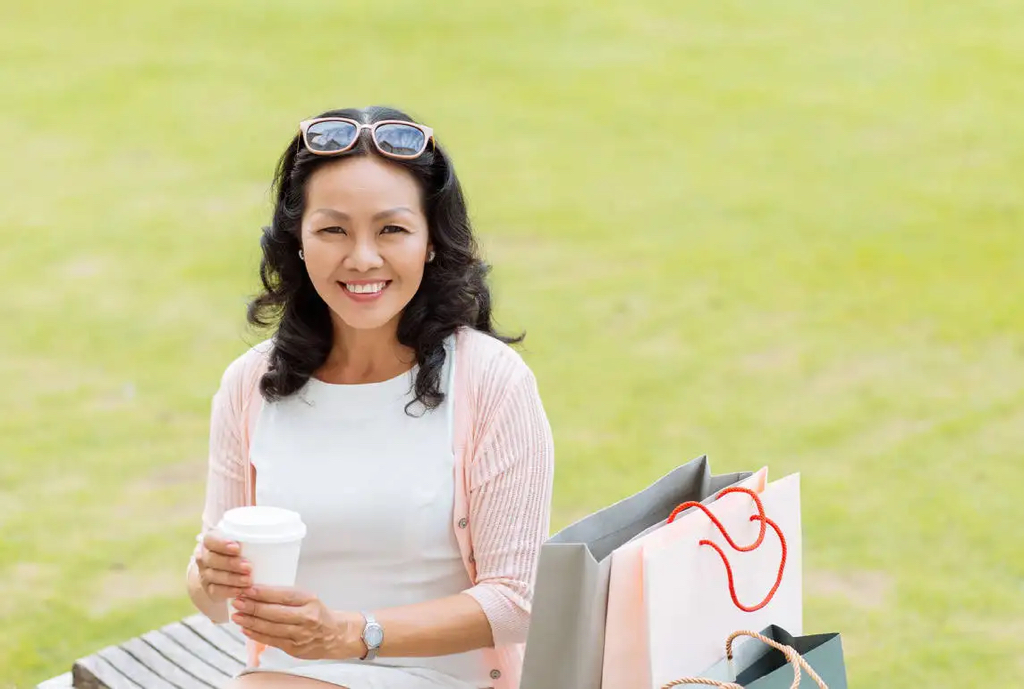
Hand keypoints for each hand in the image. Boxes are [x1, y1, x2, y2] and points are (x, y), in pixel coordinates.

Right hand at [194, 532, 251, 602]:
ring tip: (248, 580)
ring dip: (232, 579)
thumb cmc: (240, 549)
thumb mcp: (243, 540)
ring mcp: (205, 573)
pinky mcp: (209, 589)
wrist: (222, 570)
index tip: (237, 548)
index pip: (210, 540)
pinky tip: (241, 591)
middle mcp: (204, 557)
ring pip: (214, 576)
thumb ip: (252, 535)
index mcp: (211, 541)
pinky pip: (216, 591)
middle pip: (212, 559)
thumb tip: (275, 529)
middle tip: (248, 567)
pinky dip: (229, 591)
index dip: (221, 544)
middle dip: (230, 563)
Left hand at [231, 586, 358, 660]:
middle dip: (252, 607)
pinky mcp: (294, 648)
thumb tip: (258, 592)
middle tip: (237, 602)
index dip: (263, 593)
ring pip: (270, 628)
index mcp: (310, 600)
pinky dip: (256, 634)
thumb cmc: (318, 613)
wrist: (335, 634)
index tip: (248, 589)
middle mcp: (306, 617)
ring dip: (250, 621)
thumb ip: (286, 596)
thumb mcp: (307, 598)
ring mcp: (300, 634)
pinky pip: (271, 641)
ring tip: (237, 616)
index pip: (283, 595)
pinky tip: (246, 629)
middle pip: (274, 613)